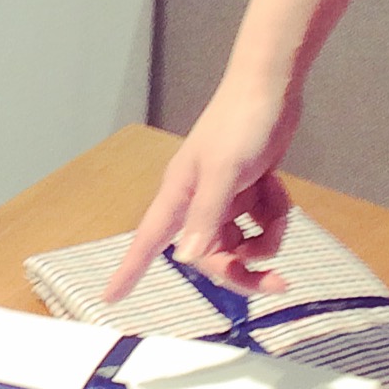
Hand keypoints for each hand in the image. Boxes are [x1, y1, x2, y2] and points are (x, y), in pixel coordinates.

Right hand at [104, 76, 302, 303]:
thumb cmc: (240, 125)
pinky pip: (260, 223)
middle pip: (210, 257)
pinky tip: (277, 188)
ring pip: (241, 243)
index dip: (128, 269)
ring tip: (278, 210)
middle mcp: (196, 201)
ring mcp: (223, 197)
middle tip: (278, 283)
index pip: (147, 240)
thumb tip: (184, 259)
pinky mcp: (246, 191)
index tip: (110, 298)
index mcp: (179, 195)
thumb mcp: (225, 172)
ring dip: (267, 237)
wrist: (270, 90)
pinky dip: (275, 213)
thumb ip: (206, 216)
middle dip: (244, 270)